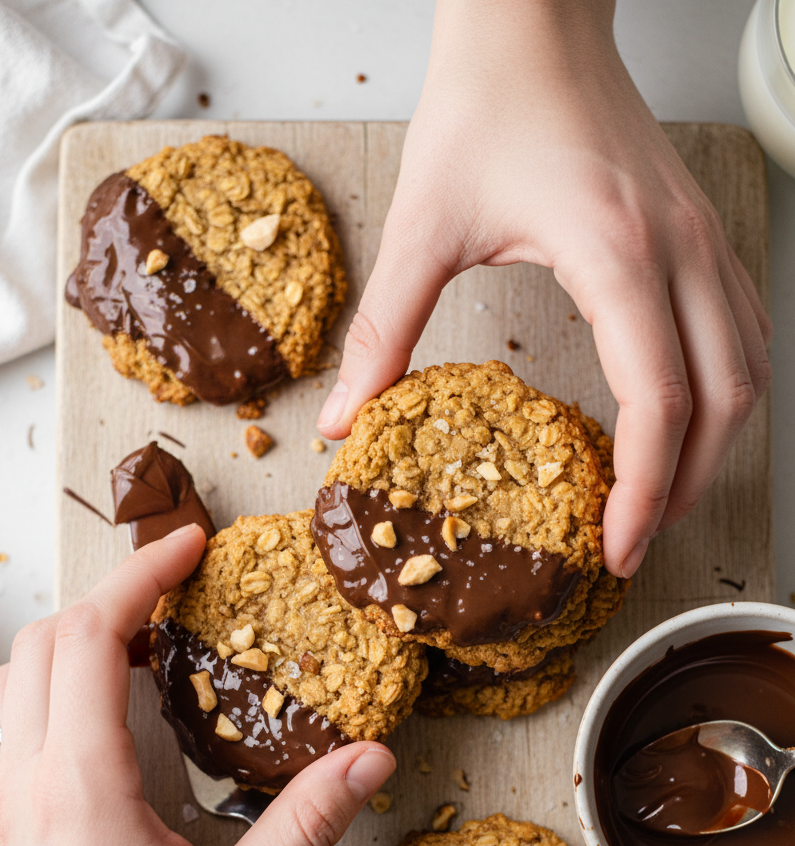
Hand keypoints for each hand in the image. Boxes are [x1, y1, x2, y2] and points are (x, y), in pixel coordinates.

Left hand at [0, 524, 394, 845]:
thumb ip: (305, 823)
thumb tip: (369, 760)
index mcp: (81, 789)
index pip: (92, 639)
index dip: (142, 576)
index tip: (189, 545)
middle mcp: (28, 786)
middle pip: (45, 641)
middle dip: (111, 594)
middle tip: (177, 582)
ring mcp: (3, 809)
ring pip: (12, 678)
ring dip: (70, 638)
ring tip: (141, 640)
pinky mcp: (3, 833)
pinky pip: (6, 724)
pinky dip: (48, 686)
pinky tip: (101, 715)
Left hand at [318, 0, 771, 577]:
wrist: (534, 21)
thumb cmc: (485, 106)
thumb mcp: (421, 225)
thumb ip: (384, 330)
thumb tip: (345, 421)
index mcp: (616, 252)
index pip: (659, 398)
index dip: (647, 488)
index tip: (617, 546)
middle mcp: (678, 249)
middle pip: (726, 398)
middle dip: (688, 486)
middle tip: (635, 542)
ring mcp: (701, 238)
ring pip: (749, 368)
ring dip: (716, 445)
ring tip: (661, 499)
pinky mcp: (699, 233)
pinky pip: (742, 330)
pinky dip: (723, 392)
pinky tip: (686, 421)